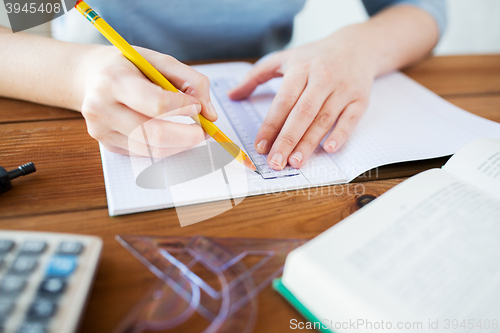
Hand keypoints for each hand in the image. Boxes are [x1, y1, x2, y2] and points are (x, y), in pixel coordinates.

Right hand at [77, 46, 216, 156]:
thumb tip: (210, 114)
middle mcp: (101, 107)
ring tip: (191, 131)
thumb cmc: (129, 66)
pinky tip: (168, 132)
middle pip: (155, 134)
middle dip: (188, 136)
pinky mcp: (107, 144)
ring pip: (152, 149)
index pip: (156, 104)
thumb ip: (191, 81)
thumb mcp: (159, 60)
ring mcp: (101, 130)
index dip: (183, 108)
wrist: (90, 76)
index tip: (198, 107)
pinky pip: (145, 152)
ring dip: (180, 144)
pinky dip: (164, 145)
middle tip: (205, 131)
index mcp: (113, 80)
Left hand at [228, 26, 376, 169]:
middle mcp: (322, 78)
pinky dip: (341, 134)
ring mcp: (343, 89)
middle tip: (275, 162)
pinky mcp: (360, 98)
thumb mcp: (284, 59)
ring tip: (295, 162)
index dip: (271, 125)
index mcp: (300, 69)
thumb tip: (231, 95)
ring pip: (324, 119)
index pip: (283, 101)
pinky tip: (329, 149)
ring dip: (309, 143)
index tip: (260, 146)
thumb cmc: (314, 57)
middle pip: (302, 113)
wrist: (356, 46)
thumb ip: (256, 76)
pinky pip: (351, 119)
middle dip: (287, 140)